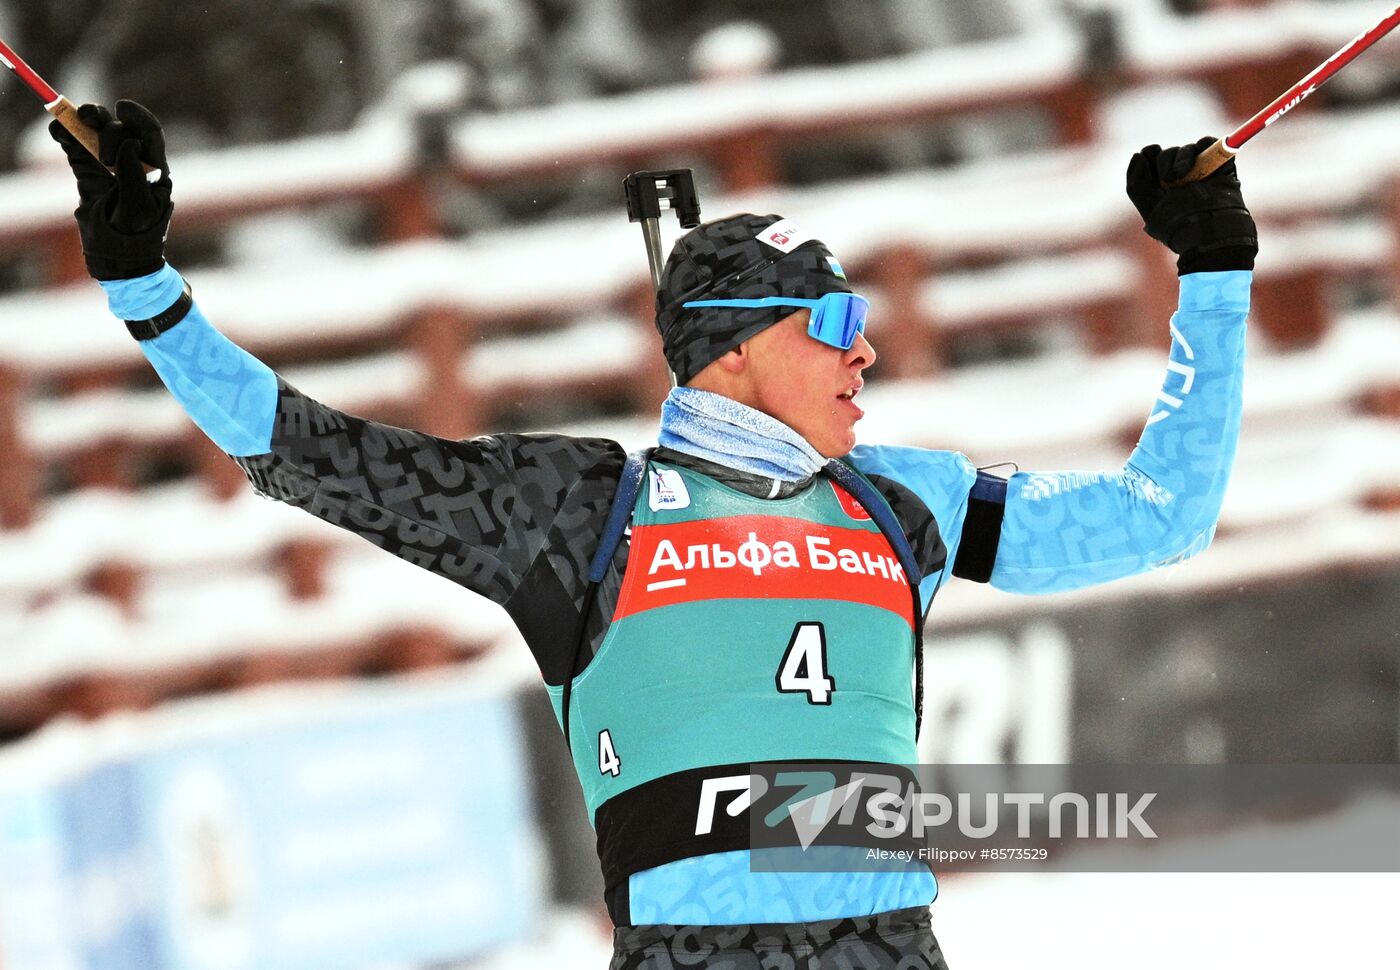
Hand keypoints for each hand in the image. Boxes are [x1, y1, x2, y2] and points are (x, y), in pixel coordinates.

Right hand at [48, 100, 172, 280]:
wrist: (117, 258)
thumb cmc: (136, 236)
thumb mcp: (139, 208)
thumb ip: (134, 176)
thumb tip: (130, 144)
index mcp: (154, 170)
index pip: (149, 133)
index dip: (137, 116)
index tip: (122, 108)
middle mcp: (133, 163)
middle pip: (120, 128)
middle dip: (108, 127)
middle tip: (102, 155)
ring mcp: (108, 166)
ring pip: (96, 132)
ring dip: (85, 121)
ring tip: (73, 118)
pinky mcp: (87, 172)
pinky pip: (75, 146)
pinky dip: (66, 135)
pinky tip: (59, 130)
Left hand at [1126, 137, 1257, 275]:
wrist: (1207, 230)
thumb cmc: (1177, 224)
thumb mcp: (1148, 207)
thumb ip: (1137, 182)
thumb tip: (1139, 154)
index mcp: (1161, 184)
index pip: (1152, 156)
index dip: (1150, 156)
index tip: (1152, 165)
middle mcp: (1180, 176)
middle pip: (1169, 152)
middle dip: (1166, 160)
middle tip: (1170, 178)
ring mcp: (1201, 170)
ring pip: (1189, 148)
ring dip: (1183, 156)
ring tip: (1183, 175)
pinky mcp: (1220, 165)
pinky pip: (1212, 144)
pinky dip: (1206, 145)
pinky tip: (1202, 160)